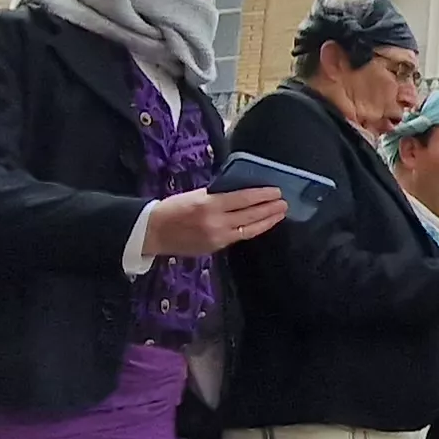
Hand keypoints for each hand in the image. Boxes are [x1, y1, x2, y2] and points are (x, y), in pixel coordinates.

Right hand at [143, 186, 286, 257]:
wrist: (154, 231)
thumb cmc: (173, 208)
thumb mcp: (196, 195)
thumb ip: (218, 195)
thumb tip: (241, 192)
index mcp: (209, 204)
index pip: (243, 199)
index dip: (262, 195)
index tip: (276, 191)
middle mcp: (216, 222)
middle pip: (250, 214)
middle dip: (269, 208)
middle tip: (284, 202)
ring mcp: (217, 237)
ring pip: (249, 229)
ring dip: (267, 221)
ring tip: (280, 213)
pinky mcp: (216, 247)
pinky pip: (239, 237)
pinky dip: (253, 230)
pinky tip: (262, 224)